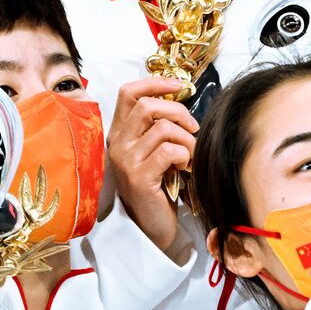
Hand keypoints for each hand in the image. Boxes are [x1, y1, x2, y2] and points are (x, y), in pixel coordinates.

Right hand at [107, 78, 197, 250]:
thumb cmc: (158, 186)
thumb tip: (181, 103)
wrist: (151, 226)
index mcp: (119, 133)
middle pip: (148, 105)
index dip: (155, 82)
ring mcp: (126, 161)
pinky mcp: (138, 177)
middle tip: (193, 128)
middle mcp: (117, 144)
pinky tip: (184, 167)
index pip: (128, 92)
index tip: (180, 85)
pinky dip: (184, 155)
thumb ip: (158, 128)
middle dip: (179, 111)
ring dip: (186, 139)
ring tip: (189, 154)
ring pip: (163, 128)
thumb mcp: (153, 151)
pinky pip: (169, 151)